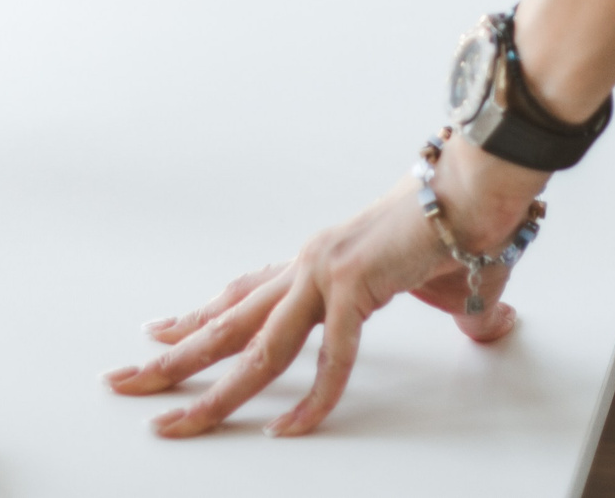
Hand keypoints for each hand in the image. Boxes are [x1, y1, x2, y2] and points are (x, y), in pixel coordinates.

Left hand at [105, 139, 546, 436]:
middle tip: (124, 382)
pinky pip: (328, 356)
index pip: (242, 296)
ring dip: (211, 392)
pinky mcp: (355, 286)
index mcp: (317, 262)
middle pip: (226, 324)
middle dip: (172, 359)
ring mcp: (324, 274)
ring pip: (255, 348)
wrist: (481, 186)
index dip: (198, 318)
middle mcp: (307, 265)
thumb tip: (489, 324)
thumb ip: (456, 311)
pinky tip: (288, 429)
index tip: (157, 335)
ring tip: (174, 422)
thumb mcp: (441, 284)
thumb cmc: (463, 224)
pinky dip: (311, 398)